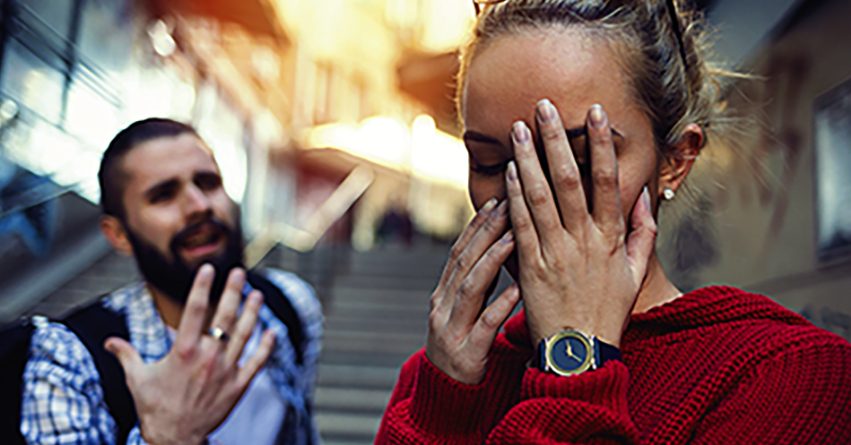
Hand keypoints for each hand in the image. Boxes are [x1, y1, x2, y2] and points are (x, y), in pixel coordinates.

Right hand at [105, 265, 275, 444]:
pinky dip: (265, 346)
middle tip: (239, 271)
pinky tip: (271, 331)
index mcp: (183, 351)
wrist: (176, 440)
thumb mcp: (137, 379)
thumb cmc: (155, 408)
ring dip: (252, 312)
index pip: (195, 310)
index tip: (208, 268)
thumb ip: (127, 355)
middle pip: (224, 316)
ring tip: (257, 294)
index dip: (202, 286)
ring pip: (244, 334)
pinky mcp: (239, 385)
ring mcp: (226, 370)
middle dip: (233, 291)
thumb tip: (109, 342)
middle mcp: (207, 357)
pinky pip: (257, 361)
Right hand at [426, 198, 520, 384]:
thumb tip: (500, 245)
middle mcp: (442, 306)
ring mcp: (450, 329)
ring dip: (492, 259)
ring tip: (515, 235)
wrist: (447, 397)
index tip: (498, 199)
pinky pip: (484, 326)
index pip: (460, 251)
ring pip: (470, 287)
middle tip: (509, 203)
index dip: (477, 224)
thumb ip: (478, 283)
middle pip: (463, 261)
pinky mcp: (466, 354)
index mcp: (443, 294)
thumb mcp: (465, 312)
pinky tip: (518, 291)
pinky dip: (500, 306)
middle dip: (486, 231)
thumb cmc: (465, 348)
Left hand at [506, 100, 656, 347]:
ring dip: (529, 158)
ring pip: (541, 196)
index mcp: (611, 238)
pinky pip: (521, 224)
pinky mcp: (530, 266)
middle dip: (557, 139)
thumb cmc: (607, 312)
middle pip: (570, 179)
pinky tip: (509, 171)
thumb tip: (644, 199)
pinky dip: (514, 196)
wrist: (579, 353)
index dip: (602, 145)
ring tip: (519, 128)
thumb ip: (642, 234)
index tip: (595, 112)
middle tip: (544, 106)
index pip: (610, 181)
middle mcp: (584, 240)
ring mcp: (556, 252)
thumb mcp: (635, 273)